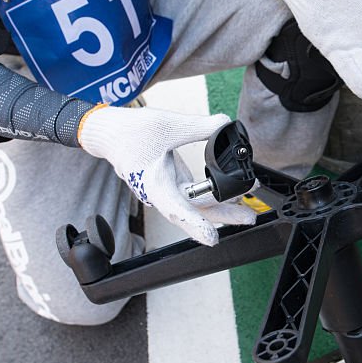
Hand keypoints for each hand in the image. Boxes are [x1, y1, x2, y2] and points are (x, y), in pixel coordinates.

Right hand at [77, 106, 255, 245]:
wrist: (112, 133)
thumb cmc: (131, 132)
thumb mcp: (169, 124)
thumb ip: (200, 126)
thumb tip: (225, 124)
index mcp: (155, 184)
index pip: (177, 208)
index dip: (195, 224)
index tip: (211, 237)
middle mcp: (162, 193)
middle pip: (196, 210)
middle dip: (224, 214)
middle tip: (249, 217)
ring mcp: (168, 191)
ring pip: (198, 205)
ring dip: (223, 207)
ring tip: (247, 208)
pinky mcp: (173, 185)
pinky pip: (196, 197)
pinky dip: (214, 196)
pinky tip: (231, 195)